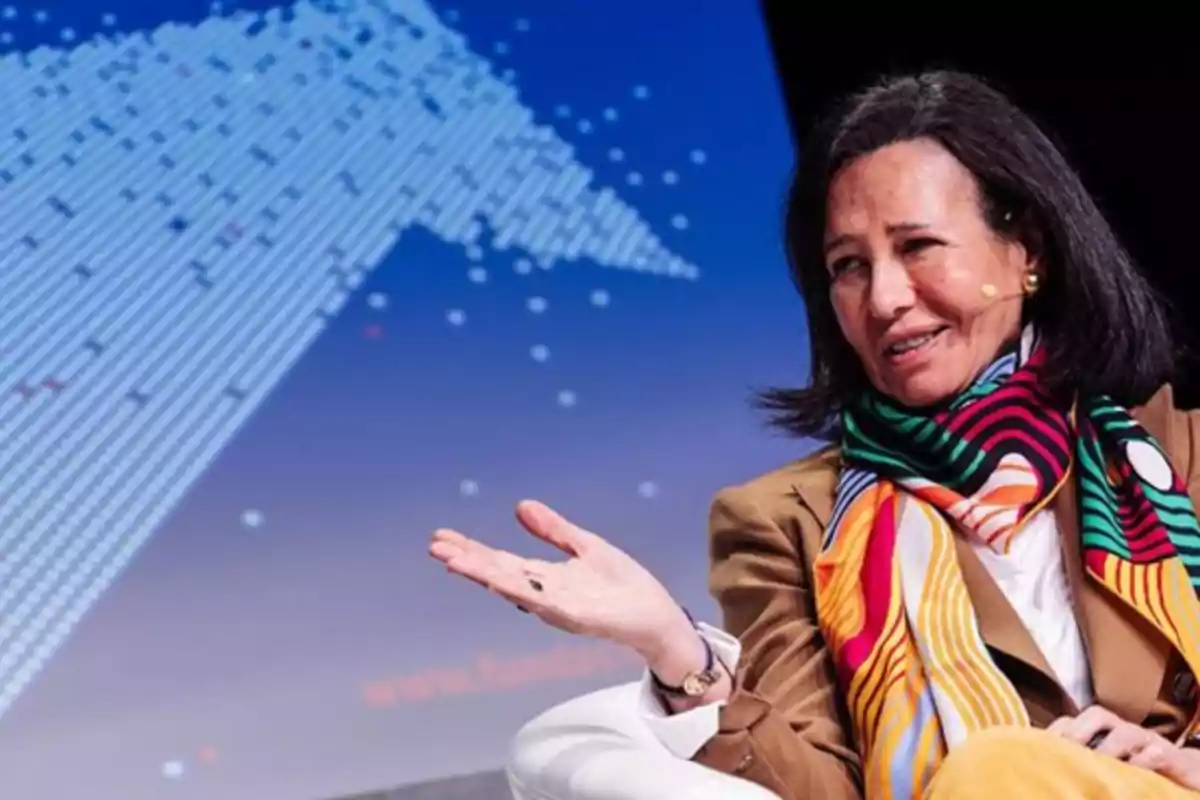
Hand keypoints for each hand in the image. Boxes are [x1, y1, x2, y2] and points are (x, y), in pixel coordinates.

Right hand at [429, 500, 694, 660]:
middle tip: (434, 547)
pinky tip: (498, 579)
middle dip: (466, 561)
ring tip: (453, 560)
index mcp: (545, 578)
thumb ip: (553, 530)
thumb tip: (520, 506)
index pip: (500, 561)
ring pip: (512, 588)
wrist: (657, 614)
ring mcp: (557, 607)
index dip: (471, 550)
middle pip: (497, 574)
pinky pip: (542, 601)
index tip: (441, 537)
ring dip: (483, 574)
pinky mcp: (576, 615)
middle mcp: (544, 594)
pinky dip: (519, 590)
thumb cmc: (624, 585)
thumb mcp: (585, 546)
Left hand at [1048, 705, 1199, 789]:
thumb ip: (1081, 766)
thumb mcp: (1106, 769)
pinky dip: (1143, 761)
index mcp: (1100, 734)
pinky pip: (1156, 752)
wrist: (1186, 776)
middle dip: (1079, 730)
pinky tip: (1132, 776)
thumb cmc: (1137, 773)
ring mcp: (1146, 741)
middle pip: (1097, 715)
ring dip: (1110, 747)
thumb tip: (1049, 775)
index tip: (1038, 748)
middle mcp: (1121, 731)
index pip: (1071, 722)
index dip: (1056, 731)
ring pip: (1126, 731)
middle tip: (1066, 751)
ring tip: (1099, 765)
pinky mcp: (1170, 756)